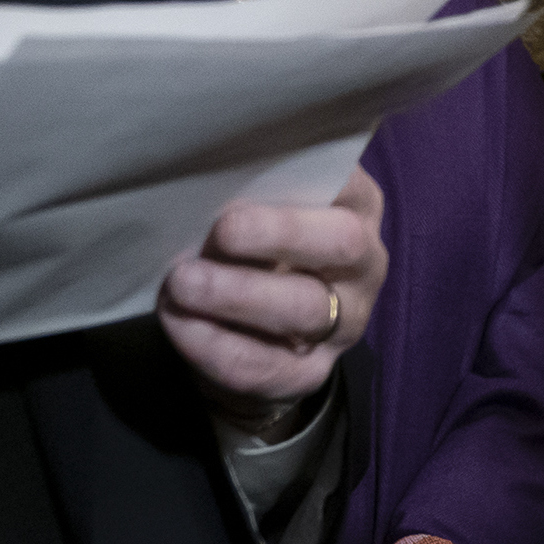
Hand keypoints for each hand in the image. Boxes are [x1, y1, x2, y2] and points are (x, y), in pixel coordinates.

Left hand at [159, 168, 386, 417]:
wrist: (259, 337)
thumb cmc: (258, 249)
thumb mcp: (267, 211)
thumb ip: (255, 191)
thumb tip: (208, 172)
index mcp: (359, 209)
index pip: (352, 184)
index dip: (310, 176)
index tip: (257, 169)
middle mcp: (365, 264)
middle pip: (341, 243)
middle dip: (281, 233)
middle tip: (222, 230)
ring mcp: (345, 324)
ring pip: (303, 309)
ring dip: (237, 294)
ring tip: (182, 281)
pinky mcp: (311, 374)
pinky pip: (263, 364)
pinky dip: (213, 343)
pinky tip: (179, 321)